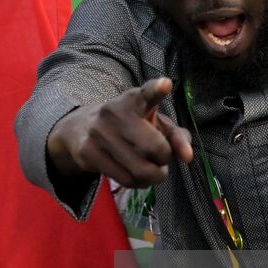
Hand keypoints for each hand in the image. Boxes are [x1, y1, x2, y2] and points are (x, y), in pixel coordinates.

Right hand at [47, 77, 193, 186]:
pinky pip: (125, 180)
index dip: (156, 90)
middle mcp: (115, 113)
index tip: (166, 85)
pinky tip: (137, 175)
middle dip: (164, 158)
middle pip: (155, 148)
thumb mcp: (153, 123)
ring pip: (141, 170)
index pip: (146, 93)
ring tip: (151, 169)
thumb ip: (175, 136)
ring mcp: (99, 133)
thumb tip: (187, 156)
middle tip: (161, 157)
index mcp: (134, 100)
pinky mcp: (89, 153)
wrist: (81, 130)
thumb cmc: (128, 125)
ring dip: (154, 175)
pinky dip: (139, 183)